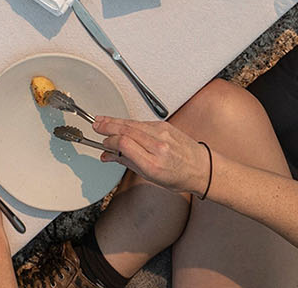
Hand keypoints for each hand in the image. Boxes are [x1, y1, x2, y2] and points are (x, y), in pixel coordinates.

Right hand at [90, 116, 210, 194]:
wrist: (202, 168)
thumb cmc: (179, 176)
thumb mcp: (151, 177)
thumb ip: (127, 163)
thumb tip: (109, 156)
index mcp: (153, 163)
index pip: (125, 144)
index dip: (110, 141)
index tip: (104, 144)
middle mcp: (158, 146)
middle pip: (126, 130)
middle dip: (108, 126)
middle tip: (95, 125)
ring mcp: (162, 133)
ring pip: (132, 123)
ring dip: (115, 121)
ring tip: (101, 120)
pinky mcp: (165, 125)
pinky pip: (141, 122)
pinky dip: (128, 122)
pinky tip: (120, 123)